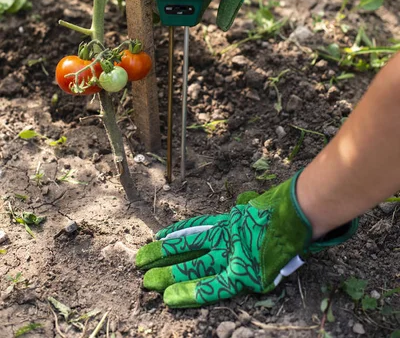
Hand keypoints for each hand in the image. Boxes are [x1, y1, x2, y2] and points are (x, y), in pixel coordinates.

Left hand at [136, 173, 356, 306]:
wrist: (299, 214)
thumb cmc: (284, 211)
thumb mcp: (260, 205)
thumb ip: (247, 206)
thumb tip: (243, 201)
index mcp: (230, 224)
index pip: (196, 229)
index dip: (176, 234)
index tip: (157, 238)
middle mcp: (226, 240)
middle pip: (189, 250)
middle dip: (163, 257)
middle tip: (139, 263)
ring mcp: (231, 253)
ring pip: (193, 265)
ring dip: (168, 272)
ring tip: (144, 277)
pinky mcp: (241, 272)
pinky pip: (213, 287)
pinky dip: (192, 294)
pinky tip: (171, 298)